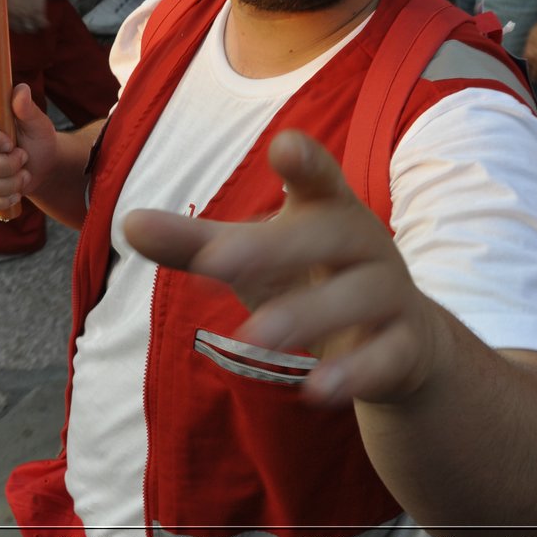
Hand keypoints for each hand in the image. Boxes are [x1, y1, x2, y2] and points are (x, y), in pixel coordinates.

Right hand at [0, 84, 58, 212]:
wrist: (40, 165)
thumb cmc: (38, 139)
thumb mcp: (38, 123)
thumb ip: (28, 109)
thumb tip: (21, 90)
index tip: (11, 145)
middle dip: (6, 166)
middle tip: (24, 159)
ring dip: (8, 184)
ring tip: (24, 176)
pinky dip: (0, 199)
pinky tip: (15, 194)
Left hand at [7, 0, 47, 34]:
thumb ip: (11, 3)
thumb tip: (15, 8)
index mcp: (7, 9)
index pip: (11, 26)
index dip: (18, 26)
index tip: (22, 25)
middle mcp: (16, 14)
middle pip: (21, 30)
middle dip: (26, 29)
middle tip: (32, 25)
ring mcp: (27, 13)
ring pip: (32, 29)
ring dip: (36, 27)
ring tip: (39, 24)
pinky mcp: (38, 11)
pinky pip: (42, 24)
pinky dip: (45, 24)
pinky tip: (46, 22)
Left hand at [122, 131, 452, 406]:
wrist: (405, 343)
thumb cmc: (314, 281)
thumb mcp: (257, 261)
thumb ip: (198, 245)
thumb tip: (129, 223)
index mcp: (329, 211)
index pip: (321, 179)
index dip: (305, 163)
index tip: (284, 146)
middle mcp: (366, 244)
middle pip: (331, 235)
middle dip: (277, 247)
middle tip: (217, 262)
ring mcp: (392, 295)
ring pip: (359, 296)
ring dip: (308, 315)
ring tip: (253, 338)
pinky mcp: (406, 347)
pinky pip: (386, 356)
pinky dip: (354, 372)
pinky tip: (315, 390)